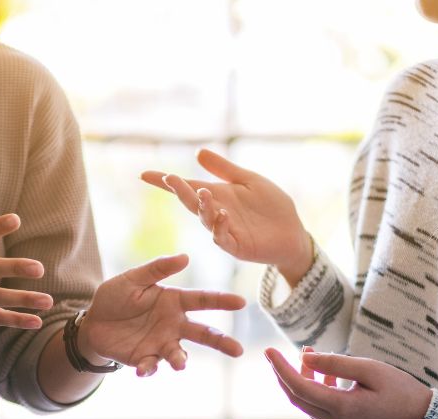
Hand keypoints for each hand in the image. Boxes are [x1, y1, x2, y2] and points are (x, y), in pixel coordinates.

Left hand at [78, 254, 245, 376]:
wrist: (93, 322)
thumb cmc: (116, 296)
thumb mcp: (133, 278)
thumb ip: (157, 269)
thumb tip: (185, 257)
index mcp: (174, 302)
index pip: (203, 300)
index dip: (222, 301)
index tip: (241, 302)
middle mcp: (174, 325)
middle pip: (203, 334)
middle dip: (221, 342)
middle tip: (238, 350)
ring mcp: (161, 344)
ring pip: (179, 354)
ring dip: (180, 360)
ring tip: (180, 365)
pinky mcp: (146, 359)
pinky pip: (152, 365)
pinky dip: (149, 368)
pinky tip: (142, 369)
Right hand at [142, 149, 313, 285]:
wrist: (292, 232)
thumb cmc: (271, 206)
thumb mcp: (248, 180)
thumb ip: (224, 169)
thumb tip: (198, 152)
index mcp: (216, 196)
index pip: (187, 188)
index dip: (165, 183)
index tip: (144, 175)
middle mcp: (215, 213)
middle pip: (191, 202)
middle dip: (179, 191)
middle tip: (169, 178)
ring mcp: (224, 231)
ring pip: (205, 220)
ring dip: (201, 207)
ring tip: (202, 192)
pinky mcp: (237, 246)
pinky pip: (223, 238)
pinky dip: (220, 227)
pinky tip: (223, 214)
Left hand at [264, 346, 432, 418]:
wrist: (422, 417)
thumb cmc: (400, 389)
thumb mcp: (369, 369)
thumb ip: (335, 364)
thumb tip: (305, 357)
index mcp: (342, 409)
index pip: (299, 387)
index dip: (281, 368)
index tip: (268, 351)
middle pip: (297, 397)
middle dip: (284, 374)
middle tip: (277, 353)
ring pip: (307, 403)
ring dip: (302, 379)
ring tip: (309, 355)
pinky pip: (318, 409)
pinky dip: (315, 390)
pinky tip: (323, 373)